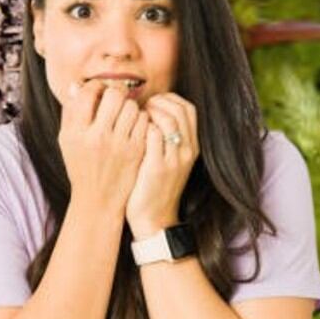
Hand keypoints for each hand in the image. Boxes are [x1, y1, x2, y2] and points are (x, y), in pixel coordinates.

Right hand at [58, 80, 149, 221]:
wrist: (97, 198)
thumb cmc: (80, 165)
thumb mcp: (66, 140)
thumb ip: (70, 112)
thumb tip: (76, 84)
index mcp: (76, 132)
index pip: (87, 93)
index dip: (94, 86)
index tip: (97, 90)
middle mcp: (97, 136)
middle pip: (113, 95)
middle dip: (114, 91)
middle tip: (114, 96)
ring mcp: (119, 144)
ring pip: (132, 106)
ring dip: (128, 104)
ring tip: (123, 112)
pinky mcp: (136, 150)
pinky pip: (144, 121)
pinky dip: (140, 118)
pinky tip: (133, 124)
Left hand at [126, 92, 199, 234]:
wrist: (154, 219)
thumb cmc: (152, 186)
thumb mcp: (165, 160)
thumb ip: (162, 137)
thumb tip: (146, 112)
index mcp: (191, 147)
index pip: (188, 109)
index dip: (169, 99)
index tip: (150, 102)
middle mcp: (187, 151)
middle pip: (181, 110)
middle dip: (159, 102)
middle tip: (141, 106)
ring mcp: (175, 159)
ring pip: (169, 120)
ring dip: (149, 112)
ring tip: (134, 117)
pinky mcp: (158, 167)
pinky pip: (153, 136)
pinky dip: (141, 127)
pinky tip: (128, 131)